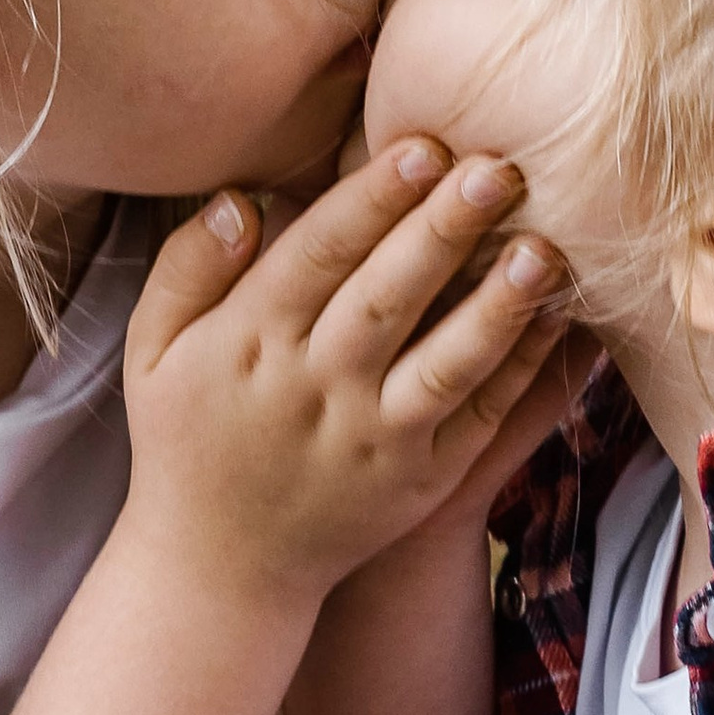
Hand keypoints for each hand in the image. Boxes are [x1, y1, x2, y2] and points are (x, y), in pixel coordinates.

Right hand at [120, 140, 567, 617]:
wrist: (221, 569)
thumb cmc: (188, 437)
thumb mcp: (154, 350)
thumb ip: (189, 266)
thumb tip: (241, 199)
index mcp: (250, 343)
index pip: (317, 256)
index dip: (371, 199)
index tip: (422, 145)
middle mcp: (315, 389)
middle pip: (388, 297)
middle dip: (445, 230)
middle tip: (499, 168)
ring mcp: (375, 439)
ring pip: (446, 363)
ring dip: (499, 305)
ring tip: (546, 248)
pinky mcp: (421, 480)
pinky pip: (480, 415)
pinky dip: (523, 369)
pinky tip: (559, 318)